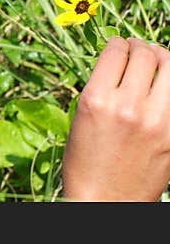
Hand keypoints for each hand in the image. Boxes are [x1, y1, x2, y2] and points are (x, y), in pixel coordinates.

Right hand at [61, 36, 169, 200]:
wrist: (106, 200)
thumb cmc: (86, 161)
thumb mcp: (82, 116)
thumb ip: (102, 86)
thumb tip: (121, 61)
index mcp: (98, 99)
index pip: (116, 51)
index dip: (118, 42)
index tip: (119, 44)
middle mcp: (129, 106)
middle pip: (146, 54)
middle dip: (141, 46)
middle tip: (138, 50)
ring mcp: (158, 121)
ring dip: (164, 58)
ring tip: (158, 62)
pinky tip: (165, 86)